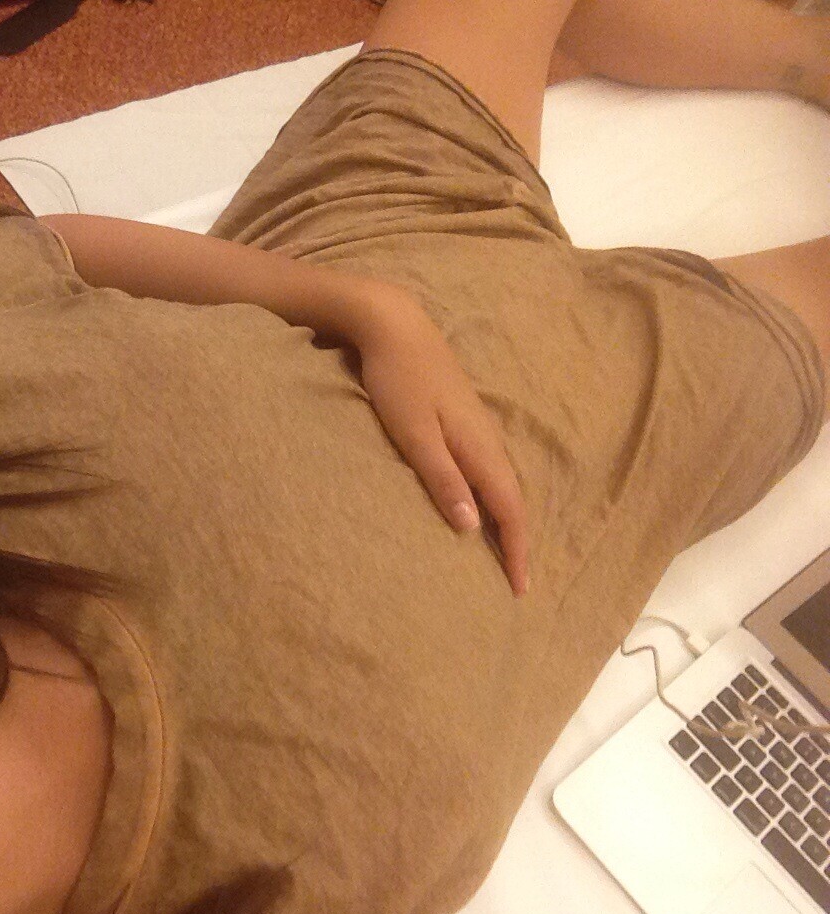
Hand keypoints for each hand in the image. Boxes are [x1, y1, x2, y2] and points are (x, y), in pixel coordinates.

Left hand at [353, 287, 529, 597]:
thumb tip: (474, 528)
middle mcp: (487, 438)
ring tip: (504, 552)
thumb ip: (443, 480)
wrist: (393, 325)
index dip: (517, 550)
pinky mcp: (463, 417)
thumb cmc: (398, 381)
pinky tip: (481, 502)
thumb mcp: (414, 435)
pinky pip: (489, 467)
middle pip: (512, 498)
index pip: (509, 509)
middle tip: (516, 580)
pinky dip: (493, 494)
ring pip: (502, 482)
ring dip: (507, 518)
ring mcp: (477, 425)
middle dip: (518, 541)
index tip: (520, 588)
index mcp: (479, 446)